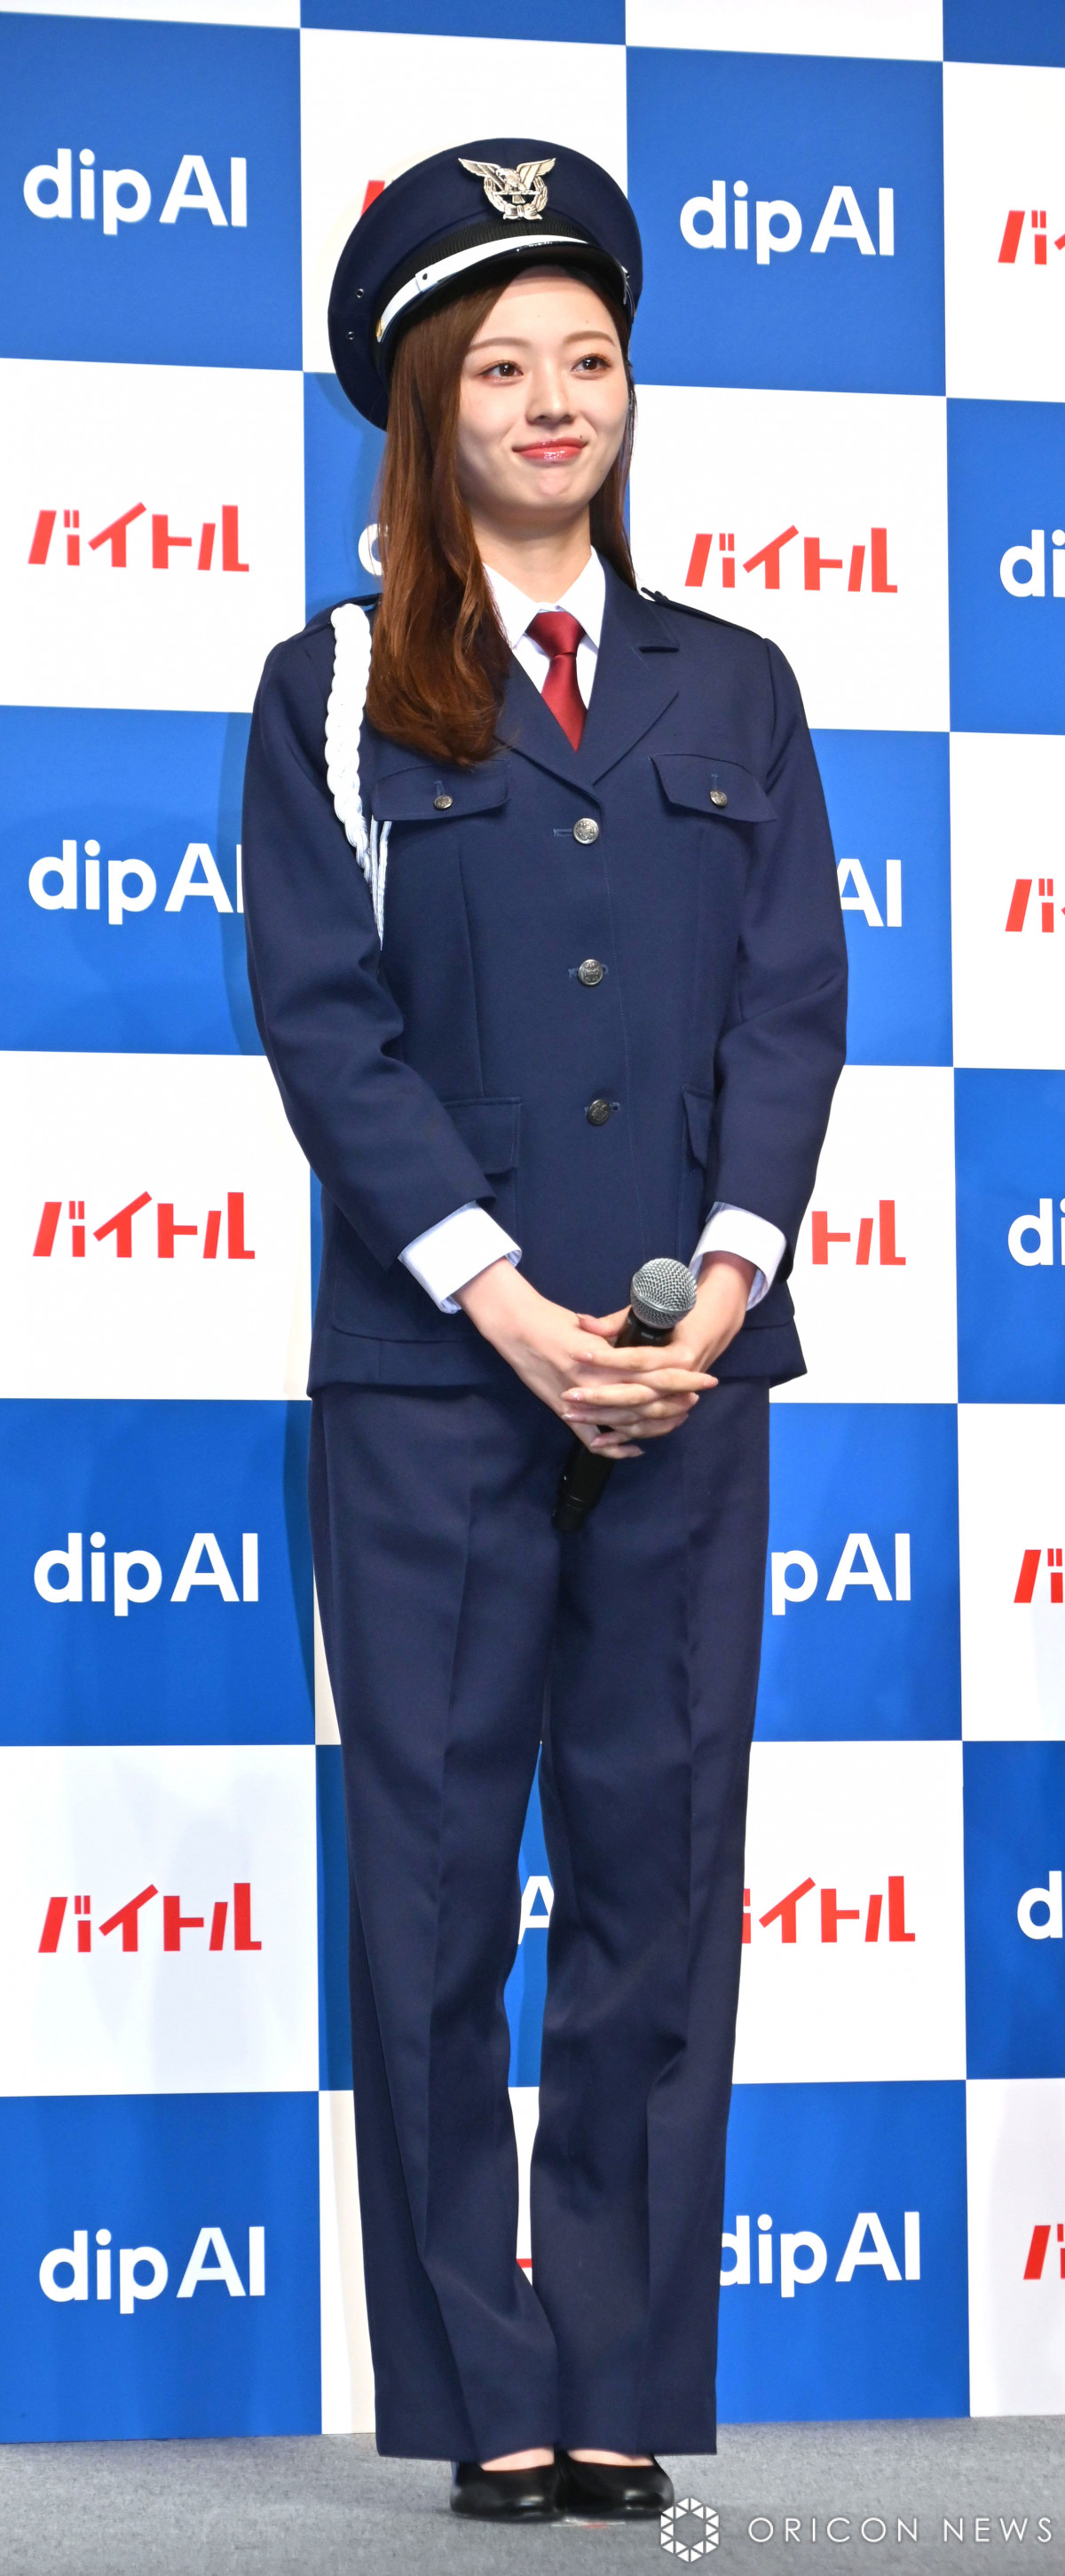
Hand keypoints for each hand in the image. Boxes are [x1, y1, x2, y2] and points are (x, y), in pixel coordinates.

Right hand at [456, 1251, 753, 1457]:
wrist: (515, 1328)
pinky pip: (592, 1438)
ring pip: (625, 1421)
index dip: (680, 1379)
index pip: (652, 1373)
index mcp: (602, 1358)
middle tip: (696, 1401)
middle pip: (645, 1400)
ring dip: (653, 1424)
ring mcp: (579, 1402)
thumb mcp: (589, 1325)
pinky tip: (634, 1449)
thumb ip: (616, 1337)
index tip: (703, 1378)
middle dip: (674, 1403)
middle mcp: (593, 1383)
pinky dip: (614, 1447)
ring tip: (676, 1421)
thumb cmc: (552, 1320)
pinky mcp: (565, 1413)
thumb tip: (646, 1343)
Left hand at [568, 1250, 754, 1446]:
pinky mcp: (670, 1411)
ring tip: (569, 1413)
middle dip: (600, 1397)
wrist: (713, 1329)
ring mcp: (677, 1400)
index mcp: (679, 1355)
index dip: (608, 1358)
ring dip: (603, 1418)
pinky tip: (596, 1440)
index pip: (638, 1360)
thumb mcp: (652, 1315)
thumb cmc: (680, 1319)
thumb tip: (583, 1322)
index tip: (578, 1353)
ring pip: (637, 1418)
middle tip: (568, 1394)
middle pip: (636, 1395)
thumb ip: (616, 1322)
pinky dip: (621, 1438)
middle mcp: (680, 1381)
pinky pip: (645, 1430)